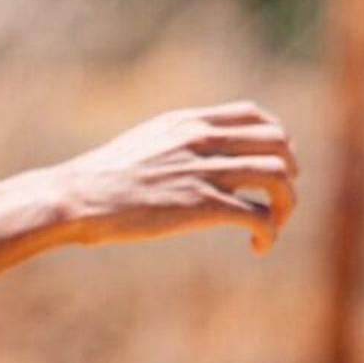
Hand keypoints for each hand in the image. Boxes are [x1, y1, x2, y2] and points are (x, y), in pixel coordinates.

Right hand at [52, 102, 299, 254]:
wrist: (74, 198)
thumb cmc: (98, 179)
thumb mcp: (142, 144)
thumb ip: (174, 144)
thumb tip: (191, 158)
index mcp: (187, 123)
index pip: (255, 115)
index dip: (276, 139)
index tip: (272, 163)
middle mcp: (202, 141)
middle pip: (278, 144)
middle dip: (289, 173)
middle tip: (277, 198)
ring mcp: (204, 172)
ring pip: (279, 179)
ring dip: (287, 205)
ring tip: (274, 226)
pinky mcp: (203, 206)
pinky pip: (260, 216)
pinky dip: (270, 233)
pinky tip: (258, 247)